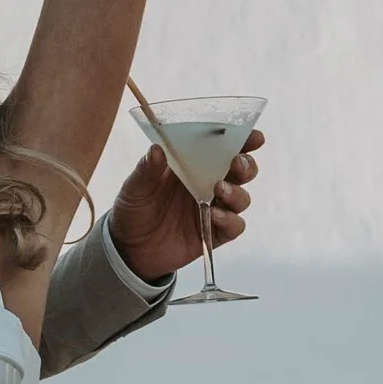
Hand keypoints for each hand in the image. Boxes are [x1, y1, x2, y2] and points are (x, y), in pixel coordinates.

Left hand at [107, 131, 260, 283]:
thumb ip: (147, 169)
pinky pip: (234, 226)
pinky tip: (215, 215)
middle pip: (241, 171)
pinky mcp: (214, 233)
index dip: (242, 140)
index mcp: (194, 165)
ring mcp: (214, 209)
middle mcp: (209, 184)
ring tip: (220, 189)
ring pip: (242, 197)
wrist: (129, 247)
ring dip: (236, 192)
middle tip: (236, 162)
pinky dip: (230, 219)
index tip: (253, 136)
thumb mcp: (135, 187)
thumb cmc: (134, 208)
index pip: (224, 148)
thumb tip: (157, 149)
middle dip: (246, 165)